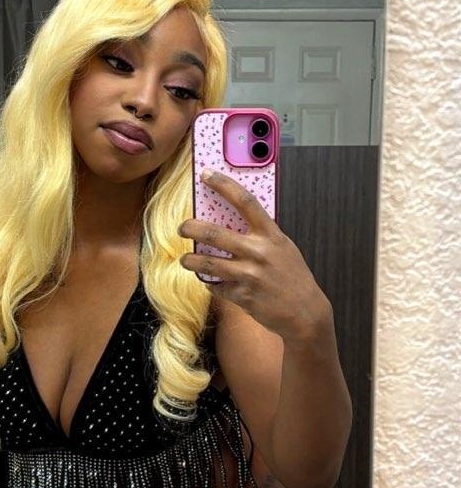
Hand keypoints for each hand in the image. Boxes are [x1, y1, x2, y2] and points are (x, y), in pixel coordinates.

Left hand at [178, 170, 331, 342]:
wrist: (305, 312)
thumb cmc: (293, 277)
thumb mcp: (283, 248)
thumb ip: (261, 236)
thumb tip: (231, 223)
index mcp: (271, 235)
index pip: (245, 201)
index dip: (224, 184)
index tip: (206, 174)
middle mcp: (259, 252)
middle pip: (215, 233)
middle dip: (191, 228)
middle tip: (182, 228)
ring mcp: (249, 275)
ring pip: (207, 263)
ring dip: (190, 261)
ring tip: (185, 260)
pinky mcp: (242, 296)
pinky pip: (215, 286)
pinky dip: (211, 284)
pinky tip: (211, 282)